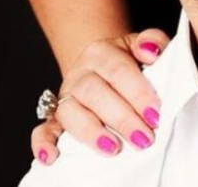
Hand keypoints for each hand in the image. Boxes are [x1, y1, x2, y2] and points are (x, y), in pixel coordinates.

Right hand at [31, 28, 169, 164]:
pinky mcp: (54, 118)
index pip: (118, 70)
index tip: (155, 114)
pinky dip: (43, 142)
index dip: (138, 92)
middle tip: (143, 138)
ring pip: (70, 112)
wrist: (104, 69)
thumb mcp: (142, 47)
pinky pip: (43, 129)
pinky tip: (52, 155)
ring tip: (113, 148)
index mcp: (100, 52)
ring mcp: (64, 96)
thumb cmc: (128, 61)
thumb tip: (151, 51)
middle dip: (121, 118)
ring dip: (90, 132)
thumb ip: (153, 41)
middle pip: (94, 93)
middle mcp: (79, 73)